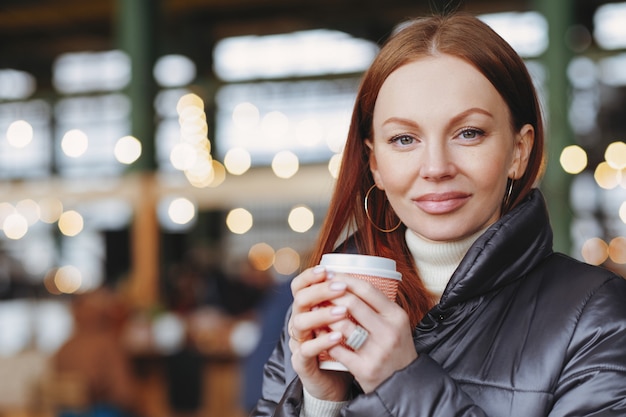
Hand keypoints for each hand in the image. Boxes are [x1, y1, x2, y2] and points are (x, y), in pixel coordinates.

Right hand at [288, 266, 352, 400]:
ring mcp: (299, 342)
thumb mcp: (344, 321)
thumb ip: (348, 302)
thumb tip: (364, 277)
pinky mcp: (302, 363)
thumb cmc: (342, 347)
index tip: (326, 270)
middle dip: (320, 290)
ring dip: (322, 314)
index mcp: (308, 309)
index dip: (309, 276)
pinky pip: (307, 350)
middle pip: (300, 299)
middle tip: (340, 287)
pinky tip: (338, 336)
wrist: (335, 382)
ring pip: (300, 322)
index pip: (300, 286)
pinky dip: (322, 342)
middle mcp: (299, 322)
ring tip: (342, 312)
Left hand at [324, 273, 417, 392]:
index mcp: (396, 316)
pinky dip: (325, 338)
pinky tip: (318, 332)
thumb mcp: (396, 324)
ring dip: (324, 316)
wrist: (404, 386)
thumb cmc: (395, 349)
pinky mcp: (365, 369)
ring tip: (315, 310)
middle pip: (352, 303)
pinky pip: (337, 348)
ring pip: (342, 325)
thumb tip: (348, 281)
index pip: (367, 289)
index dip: (345, 279)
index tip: (330, 275)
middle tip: (318, 292)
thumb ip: (377, 305)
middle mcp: (389, 331)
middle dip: (331, 295)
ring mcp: (377, 351)